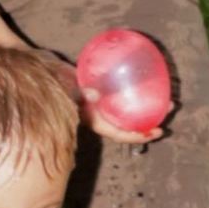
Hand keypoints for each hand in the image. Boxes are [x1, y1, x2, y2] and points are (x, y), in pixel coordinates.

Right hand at [35, 47, 163, 145]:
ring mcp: (101, 103)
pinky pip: (121, 94)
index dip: (136, 136)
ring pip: (127, 109)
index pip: (118, 133)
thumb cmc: (50, 83)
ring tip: (164, 94)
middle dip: (149, 118)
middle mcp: (99, 114)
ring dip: (146, 104)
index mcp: (92, 120)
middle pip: (128, 122)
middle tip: (169, 106)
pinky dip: (135, 90)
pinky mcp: (101, 90)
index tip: (154, 132)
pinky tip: (146, 80)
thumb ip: (77, 93)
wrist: (39, 71)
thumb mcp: (63, 89)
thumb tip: (94, 96)